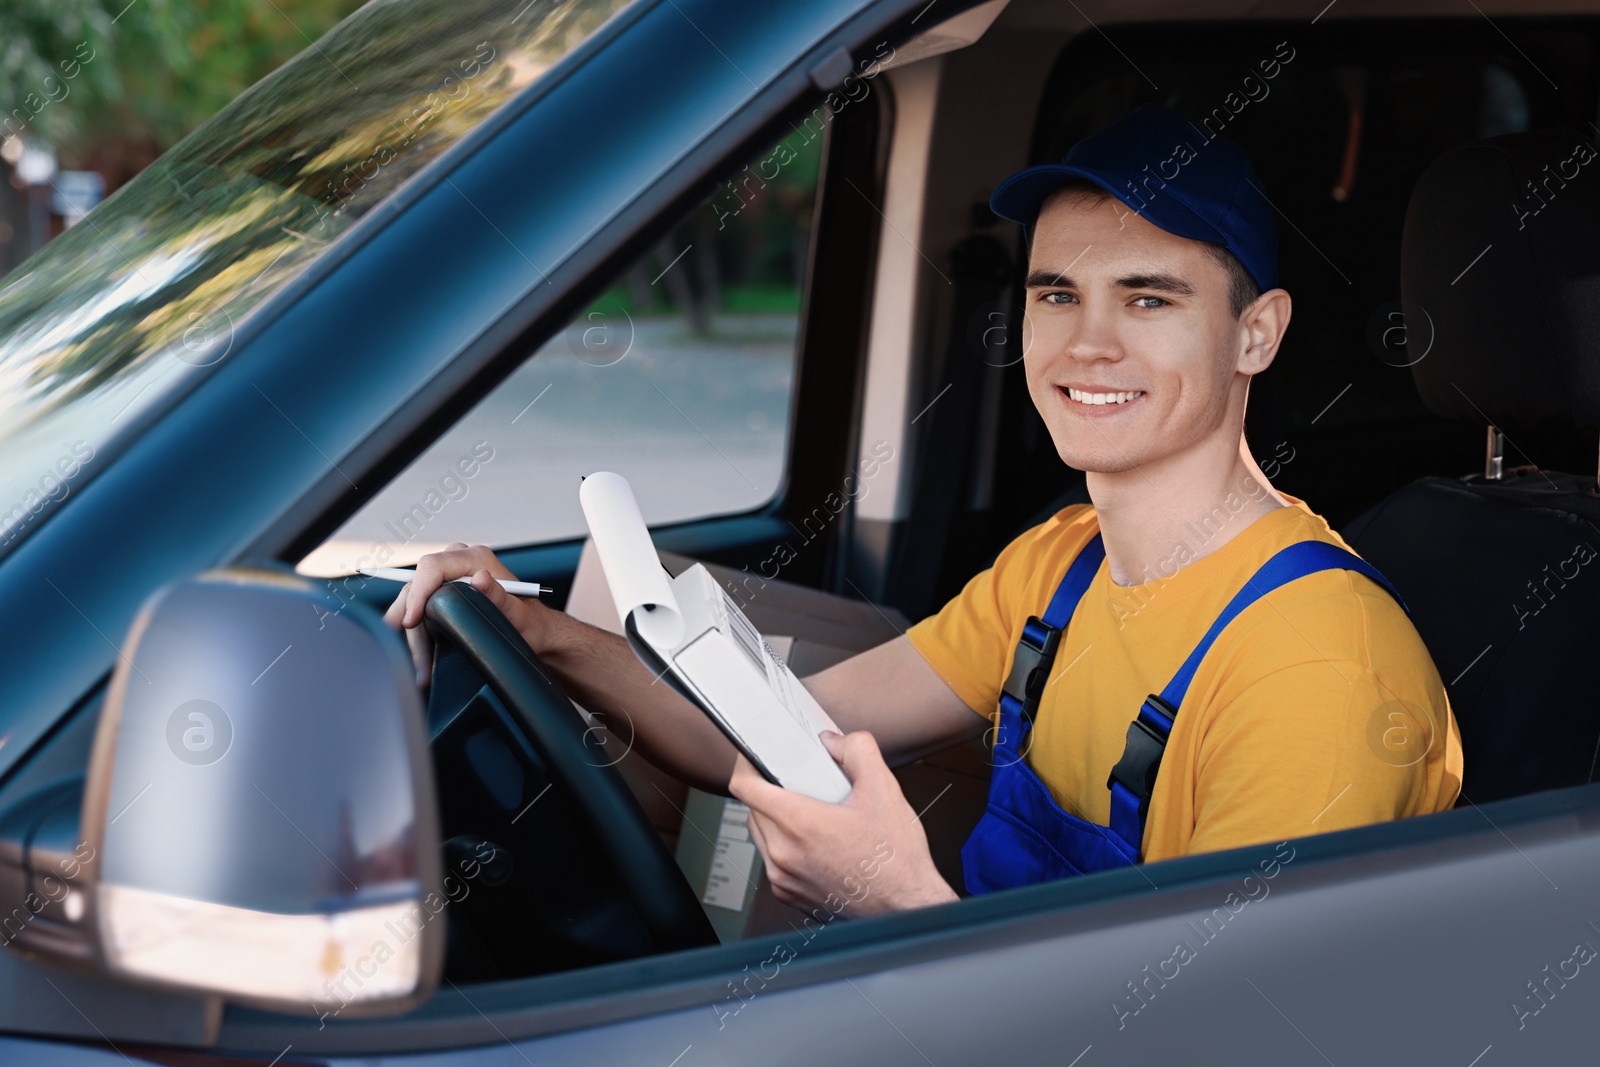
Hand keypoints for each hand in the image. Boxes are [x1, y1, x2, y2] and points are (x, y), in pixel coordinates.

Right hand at [380, 542, 550, 686]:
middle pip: (418, 583)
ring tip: (418, 666)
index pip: (433, 566)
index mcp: (477, 558)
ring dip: (411, 631)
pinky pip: (421, 606)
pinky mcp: (444, 592)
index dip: (418, 593)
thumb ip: (500, 597)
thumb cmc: (530, 623)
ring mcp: (450, 576)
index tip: (411, 621)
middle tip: (403, 646)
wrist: (534, 632)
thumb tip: (480, 578)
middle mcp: (460, 561)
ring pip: (415, 598)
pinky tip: (419, 656)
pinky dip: (416, 631)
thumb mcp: (519, 614)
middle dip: (407, 616)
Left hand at [728, 731, 957, 916]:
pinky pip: (771, 858)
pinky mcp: (788, 894)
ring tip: (808, 810)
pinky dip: (783, 844)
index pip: (745, 786)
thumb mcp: (884, 790)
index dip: (747, 763)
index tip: (756, 755)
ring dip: (774, 816)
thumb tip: (834, 742)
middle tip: (797, 781)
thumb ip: (857, 751)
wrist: (905, 908)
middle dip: (770, 788)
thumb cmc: (895, 861)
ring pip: (759, 833)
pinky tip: (813, 840)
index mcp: (800, 824)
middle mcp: (783, 854)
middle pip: (751, 807)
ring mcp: (783, 878)